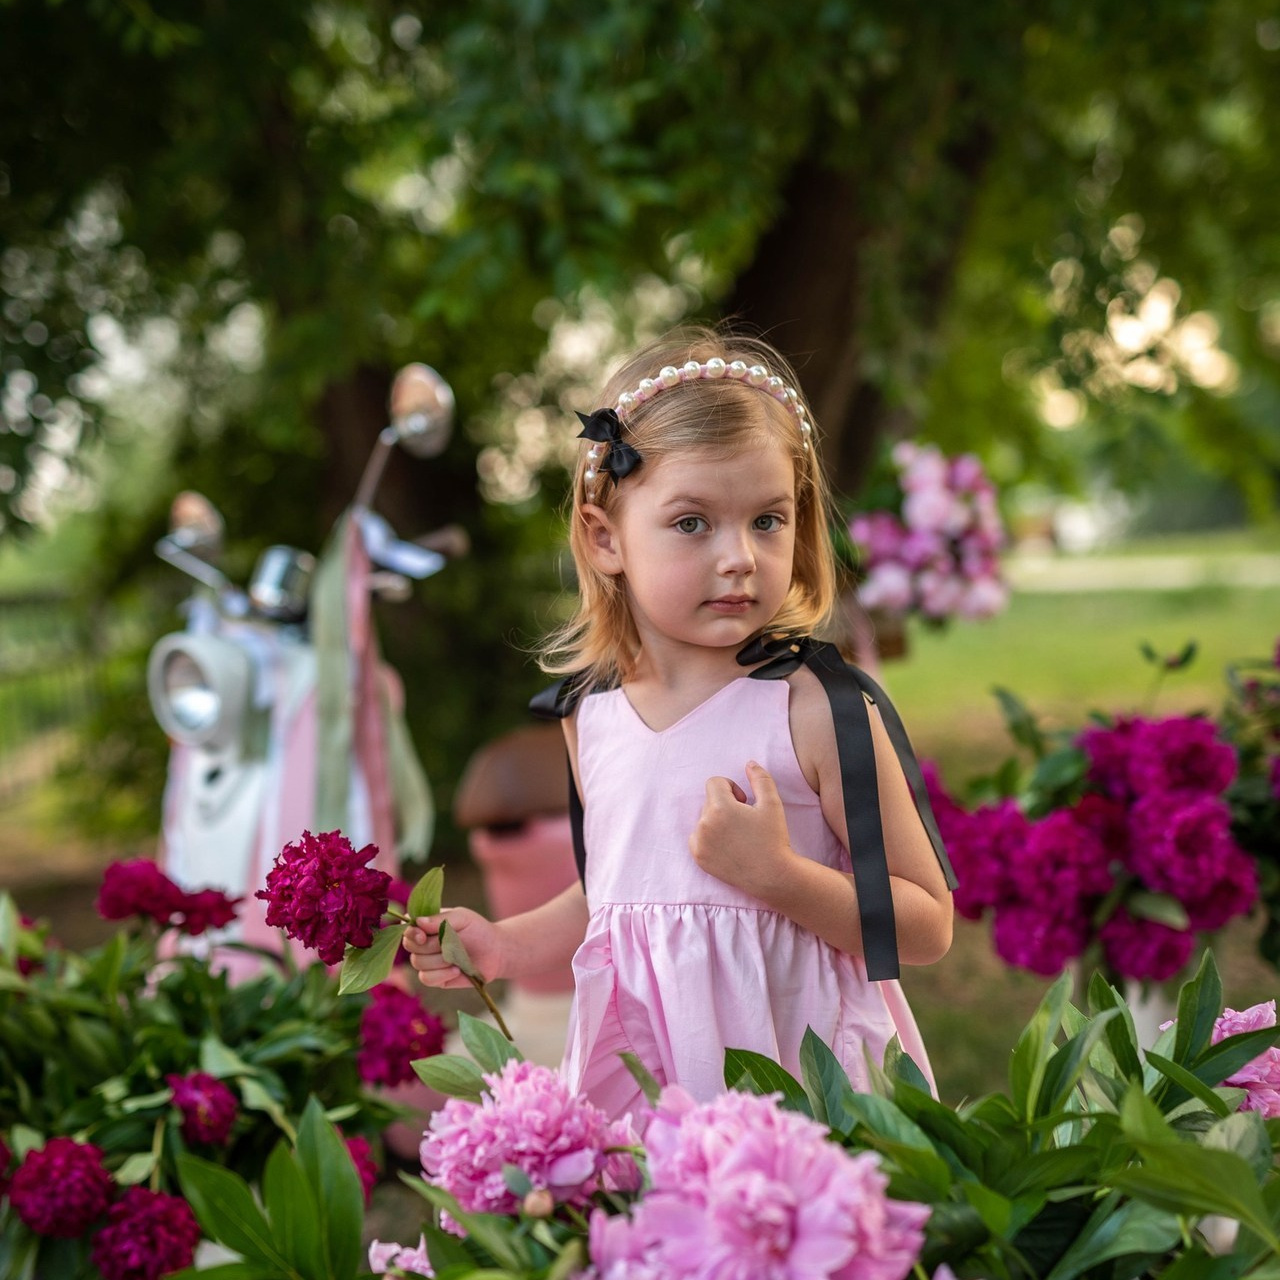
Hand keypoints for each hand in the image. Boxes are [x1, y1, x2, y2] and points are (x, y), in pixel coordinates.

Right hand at [403, 906, 503, 989]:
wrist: (495, 952)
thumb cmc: (478, 930)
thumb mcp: (462, 918)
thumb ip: (440, 919)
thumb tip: (418, 921)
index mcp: (427, 925)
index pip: (407, 928)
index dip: (411, 933)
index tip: (423, 936)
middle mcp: (424, 943)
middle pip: (411, 946)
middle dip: (432, 945)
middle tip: (451, 943)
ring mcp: (428, 962)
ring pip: (418, 963)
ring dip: (439, 960)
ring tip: (458, 956)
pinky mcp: (436, 978)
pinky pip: (427, 979)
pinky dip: (442, 974)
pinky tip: (457, 969)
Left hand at [689, 760, 795, 899]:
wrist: (771, 875)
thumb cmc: (773, 838)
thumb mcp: (772, 803)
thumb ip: (760, 779)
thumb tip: (749, 763)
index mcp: (719, 807)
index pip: (714, 783)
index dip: (732, 789)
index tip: (745, 803)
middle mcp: (704, 824)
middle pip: (709, 801)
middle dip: (725, 805)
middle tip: (745, 822)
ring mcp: (699, 842)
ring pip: (704, 819)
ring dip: (717, 821)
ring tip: (737, 836)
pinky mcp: (698, 857)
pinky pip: (698, 837)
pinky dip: (709, 838)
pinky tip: (728, 847)